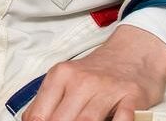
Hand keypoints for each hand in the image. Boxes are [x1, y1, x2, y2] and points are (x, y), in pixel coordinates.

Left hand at [24, 25, 165, 120]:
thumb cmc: (99, 71)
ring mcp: (107, 88)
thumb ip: (49, 99)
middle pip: (62, 120)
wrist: (134, 52)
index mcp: (60, 76)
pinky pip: (122, 118)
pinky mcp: (131, 96)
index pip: (39, 113)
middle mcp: (81, 81)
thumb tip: (31, 119)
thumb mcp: (66, 77)